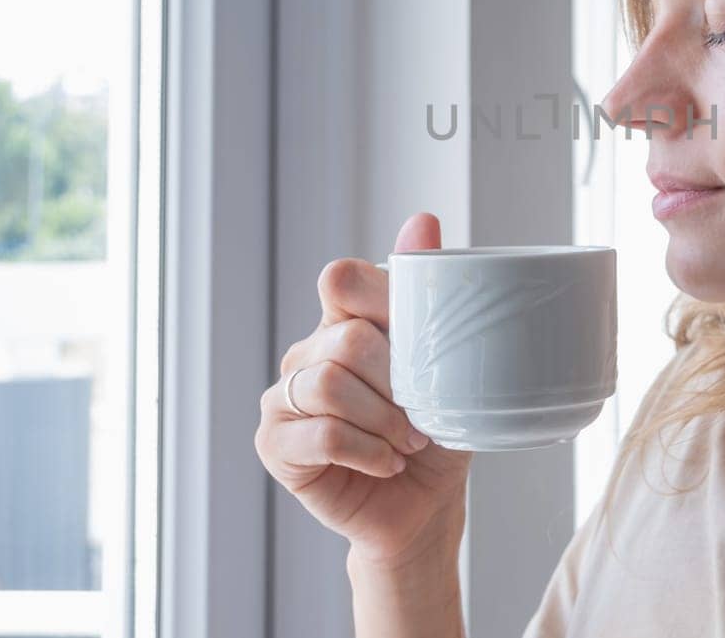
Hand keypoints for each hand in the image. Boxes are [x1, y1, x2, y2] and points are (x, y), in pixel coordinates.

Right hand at [255, 212, 474, 565]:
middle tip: (422, 416)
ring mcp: (285, 396)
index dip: (381, 303)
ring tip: (406, 442)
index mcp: (344, 321)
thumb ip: (429, 292)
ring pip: (329, 385)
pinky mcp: (275, 443)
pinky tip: (386, 463)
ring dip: (383, 421)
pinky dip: (367, 451)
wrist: (424, 504)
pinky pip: (321, 434)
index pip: (341, 279)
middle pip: (346, 339)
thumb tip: (423, 220)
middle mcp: (308, 351)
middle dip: (398, 382)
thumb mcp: (448, 362)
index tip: (419, 344)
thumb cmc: (435, 431)